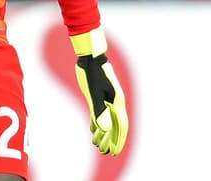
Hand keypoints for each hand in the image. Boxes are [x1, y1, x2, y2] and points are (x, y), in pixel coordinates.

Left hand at [71, 28, 128, 155]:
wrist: (90, 58)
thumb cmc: (93, 74)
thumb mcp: (94, 93)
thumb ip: (99, 111)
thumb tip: (103, 129)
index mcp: (117, 103)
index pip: (120, 127)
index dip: (118, 140)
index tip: (114, 152)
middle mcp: (114, 103)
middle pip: (115, 126)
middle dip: (111, 140)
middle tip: (106, 152)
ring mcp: (107, 100)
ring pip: (107, 121)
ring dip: (103, 134)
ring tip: (98, 145)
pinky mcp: (98, 96)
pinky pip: (100, 114)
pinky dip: (97, 123)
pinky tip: (93, 130)